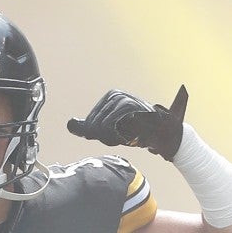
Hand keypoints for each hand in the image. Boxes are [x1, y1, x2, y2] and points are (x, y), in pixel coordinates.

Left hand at [67, 86, 188, 160]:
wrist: (162, 133)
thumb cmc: (136, 130)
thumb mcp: (108, 130)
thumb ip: (88, 128)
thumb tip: (69, 123)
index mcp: (110, 97)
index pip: (91, 122)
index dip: (101, 135)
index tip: (117, 134)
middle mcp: (116, 95)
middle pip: (95, 125)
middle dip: (106, 137)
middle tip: (124, 136)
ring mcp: (123, 99)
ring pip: (102, 127)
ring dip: (113, 137)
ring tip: (127, 134)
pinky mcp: (130, 107)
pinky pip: (111, 126)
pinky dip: (118, 135)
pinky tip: (130, 133)